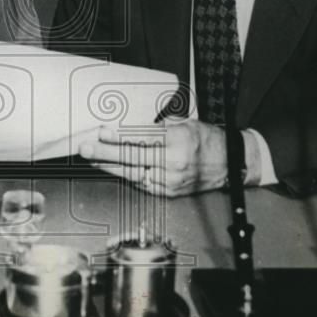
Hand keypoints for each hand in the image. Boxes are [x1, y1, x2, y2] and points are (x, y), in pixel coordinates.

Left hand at [78, 120, 260, 196]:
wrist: (230, 163)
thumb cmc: (207, 140)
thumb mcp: (184, 123)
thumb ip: (157, 126)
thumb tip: (128, 126)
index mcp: (178, 140)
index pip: (142, 138)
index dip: (119, 136)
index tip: (102, 132)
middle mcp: (174, 162)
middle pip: (133, 157)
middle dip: (105, 152)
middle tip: (86, 148)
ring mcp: (171, 180)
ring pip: (133, 173)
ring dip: (110, 166)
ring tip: (93, 159)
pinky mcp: (170, 192)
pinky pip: (142, 184)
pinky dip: (126, 176)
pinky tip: (113, 170)